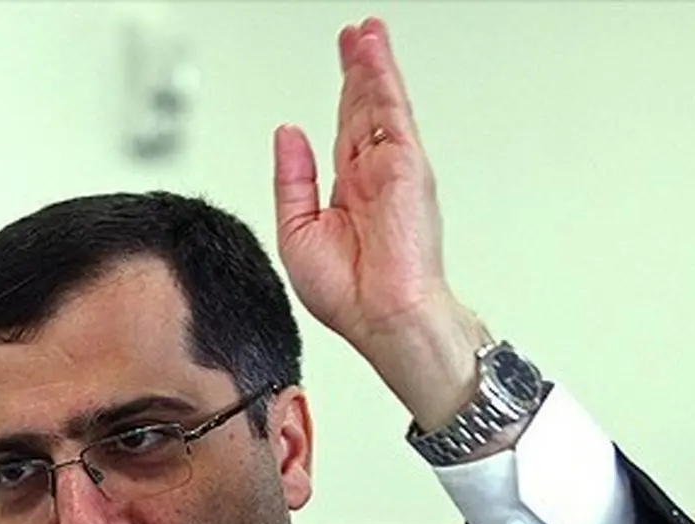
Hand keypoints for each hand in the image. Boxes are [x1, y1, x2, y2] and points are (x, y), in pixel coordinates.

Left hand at [273, 18, 490, 429]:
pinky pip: (393, 113)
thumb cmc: (350, 295)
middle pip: (363, 110)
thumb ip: (292, 179)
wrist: (384, 318)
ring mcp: (392, 169)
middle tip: (355, 35)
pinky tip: (374, 54)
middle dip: (358, 71)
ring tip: (365, 32)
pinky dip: (383, 80)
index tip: (341, 65)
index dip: (341, 96)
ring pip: (379, 104)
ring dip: (372, 65)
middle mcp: (373, 177)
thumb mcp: (298, 232)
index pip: (343, 132)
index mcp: (349, 193)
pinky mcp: (407, 167)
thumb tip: (288, 133)